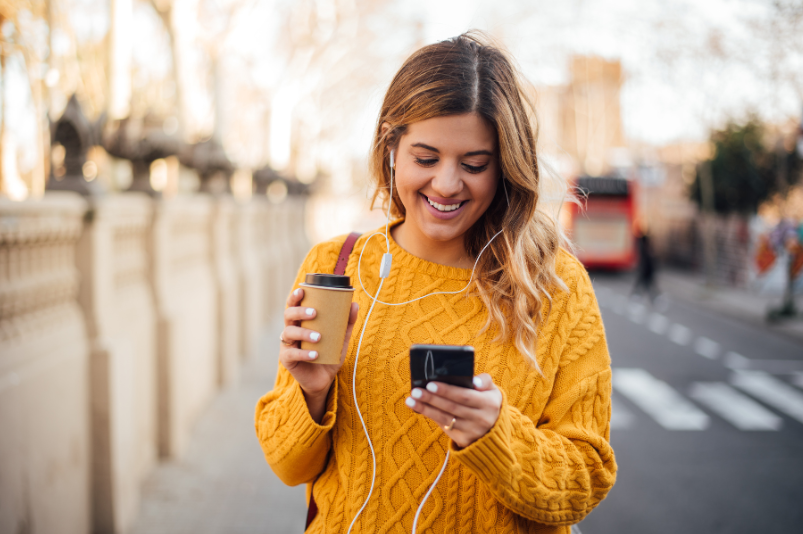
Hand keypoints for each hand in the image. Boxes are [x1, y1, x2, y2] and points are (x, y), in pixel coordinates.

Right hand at [280, 287, 358, 421]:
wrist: (323, 380)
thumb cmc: (328, 355)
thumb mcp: (340, 339)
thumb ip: (346, 323)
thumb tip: (355, 304)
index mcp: (301, 322)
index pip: (294, 305)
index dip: (295, 297)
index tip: (302, 290)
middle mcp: (291, 331)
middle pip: (288, 315)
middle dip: (300, 311)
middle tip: (314, 313)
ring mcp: (288, 345)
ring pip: (289, 333)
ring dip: (303, 333)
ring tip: (318, 337)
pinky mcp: (287, 360)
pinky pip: (292, 354)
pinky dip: (304, 353)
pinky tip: (314, 354)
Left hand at [404, 374, 501, 448]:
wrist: (494, 429)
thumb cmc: (487, 403)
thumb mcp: (492, 390)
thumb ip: (484, 381)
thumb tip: (473, 381)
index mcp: (489, 404)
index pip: (464, 396)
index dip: (447, 391)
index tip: (431, 384)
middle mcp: (481, 419)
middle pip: (451, 407)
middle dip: (432, 398)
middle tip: (416, 391)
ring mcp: (472, 431)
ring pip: (445, 418)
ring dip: (426, 408)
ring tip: (411, 399)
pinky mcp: (464, 439)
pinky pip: (444, 426)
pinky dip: (431, 416)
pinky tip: (419, 408)